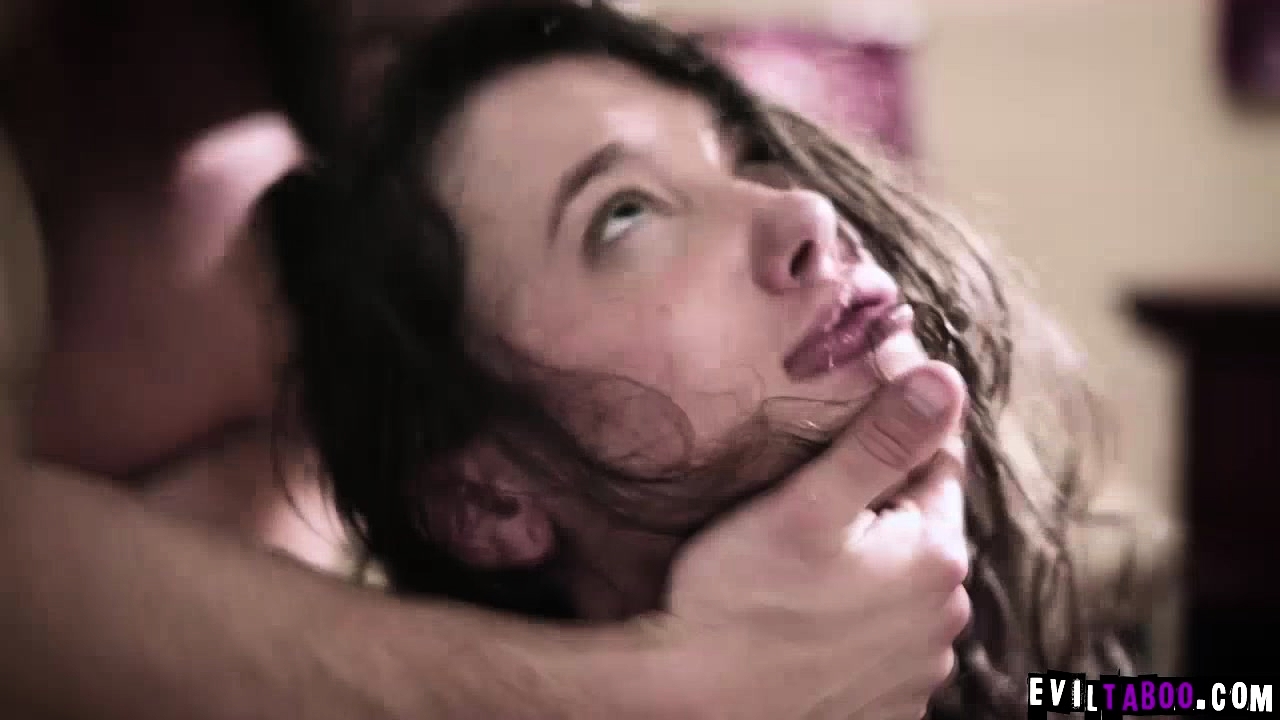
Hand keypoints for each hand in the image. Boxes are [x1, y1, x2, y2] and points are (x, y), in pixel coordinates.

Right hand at [659, 361, 969, 719]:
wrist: (696, 707)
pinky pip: (884, 642)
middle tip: (813, 496)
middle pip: (920, 529)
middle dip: (882, 505)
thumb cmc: (741, 601)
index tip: (847, 423)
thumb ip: (882, 440)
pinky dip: (859, 624)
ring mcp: (918, 669)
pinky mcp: (889, 705)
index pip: (938, 464)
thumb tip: (945, 381)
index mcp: (935, 556)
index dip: (893, 435)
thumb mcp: (806, 504)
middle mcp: (944, 618)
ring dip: (872, 568)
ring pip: (902, 588)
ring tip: (805, 562)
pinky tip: (810, 617)